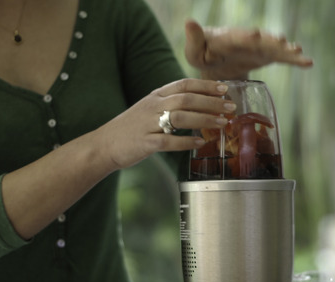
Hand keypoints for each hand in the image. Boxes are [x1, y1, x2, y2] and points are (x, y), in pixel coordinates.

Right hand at [96, 78, 234, 168]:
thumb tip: (200, 104)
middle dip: (212, 102)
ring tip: (222, 124)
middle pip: (186, 99)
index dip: (206, 85)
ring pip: (180, 118)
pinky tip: (199, 143)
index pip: (184, 84)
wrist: (104, 144)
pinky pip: (168, 141)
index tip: (224, 88)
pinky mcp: (145, 143)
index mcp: (155, 96)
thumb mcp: (149, 109)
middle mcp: (152, 106)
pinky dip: (186, 142)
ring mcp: (148, 124)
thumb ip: (171, 104)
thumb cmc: (131, 128)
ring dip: (204, 120)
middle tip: (230, 107)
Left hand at [184, 19, 312, 79]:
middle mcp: (247, 39)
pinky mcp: (268, 56)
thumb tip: (188, 22)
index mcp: (228, 38)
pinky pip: (282, 58)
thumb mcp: (194, 51)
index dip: (245, 36)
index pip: (237, 37)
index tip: (254, 34)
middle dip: (271, 41)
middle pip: (261, 40)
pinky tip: (307, 63)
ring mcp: (259, 47)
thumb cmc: (202, 55)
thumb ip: (194, 39)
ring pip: (275, 48)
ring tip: (299, 52)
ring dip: (286, 50)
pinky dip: (294, 60)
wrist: (216, 64)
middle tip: (282, 41)